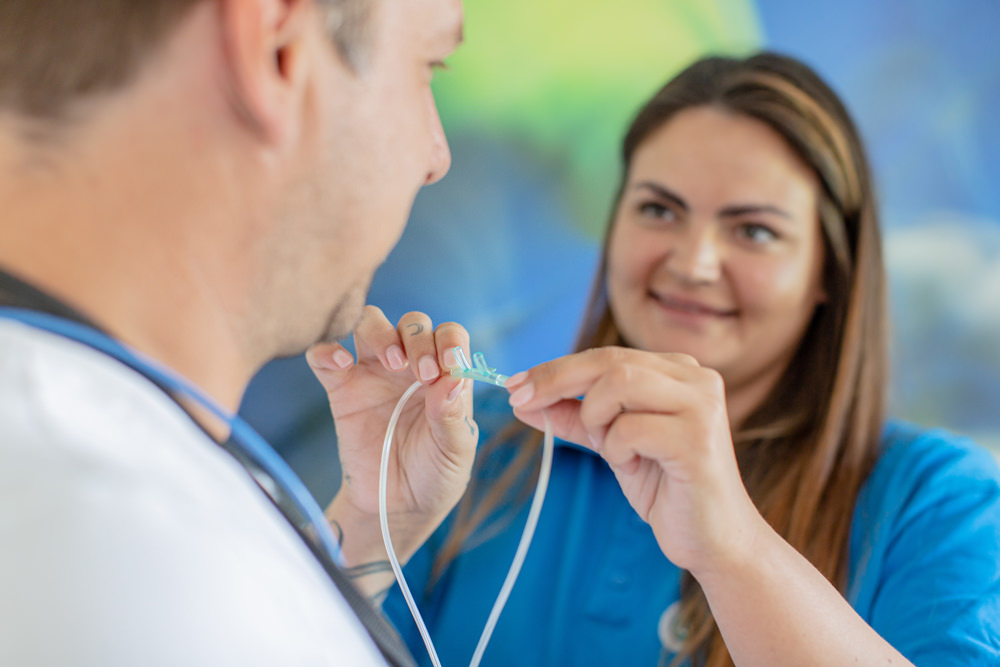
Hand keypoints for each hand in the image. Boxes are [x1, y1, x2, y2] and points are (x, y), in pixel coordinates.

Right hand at [307, 306, 476, 565]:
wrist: (396, 507)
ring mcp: (373, 374)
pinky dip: (327, 350)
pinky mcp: (341, 389)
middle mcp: (410, 366)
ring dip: (381, 333)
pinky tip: (340, 363)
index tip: (449, 364)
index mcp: (443, 375)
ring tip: (392, 362)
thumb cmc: (434, 474)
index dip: (450, 341)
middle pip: (412, 323)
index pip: (450, 335)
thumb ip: (453, 416)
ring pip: (371, 324)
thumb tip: (454, 378)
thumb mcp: (455, 451)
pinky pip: (325, 356)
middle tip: (421, 373)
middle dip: (419, 338)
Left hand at [505, 346, 765, 577]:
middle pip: (609, 360)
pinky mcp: (698, 438)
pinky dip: (617, 448)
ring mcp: (702, 404)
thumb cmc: (667, 487)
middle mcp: (695, 378)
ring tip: (612, 450)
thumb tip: (524, 400)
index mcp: (677, 372)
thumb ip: (575, 418)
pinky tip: (633, 466)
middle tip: (519, 400)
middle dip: (555, 380)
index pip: (605, 356)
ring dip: (596, 419)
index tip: (515, 385)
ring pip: (620, 383)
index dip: (555, 369)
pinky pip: (632, 428)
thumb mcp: (613, 444)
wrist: (713, 540)